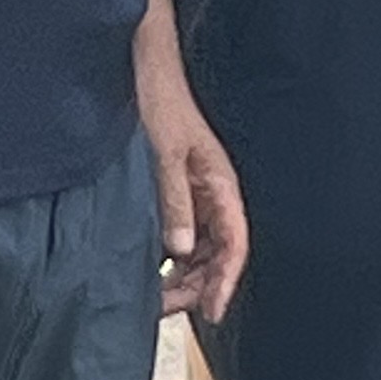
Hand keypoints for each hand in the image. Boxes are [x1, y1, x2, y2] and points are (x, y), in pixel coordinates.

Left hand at [139, 61, 249, 326]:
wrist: (146, 68)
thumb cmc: (162, 103)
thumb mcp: (166, 154)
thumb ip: (174, 202)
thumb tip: (181, 251)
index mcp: (221, 185)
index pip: (234, 244)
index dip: (226, 280)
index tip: (213, 311)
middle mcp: (213, 195)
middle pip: (217, 255)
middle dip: (197, 285)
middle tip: (167, 309)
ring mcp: (196, 195)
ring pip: (199, 250)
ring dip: (183, 276)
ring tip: (157, 299)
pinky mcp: (177, 192)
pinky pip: (181, 236)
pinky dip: (170, 258)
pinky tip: (152, 272)